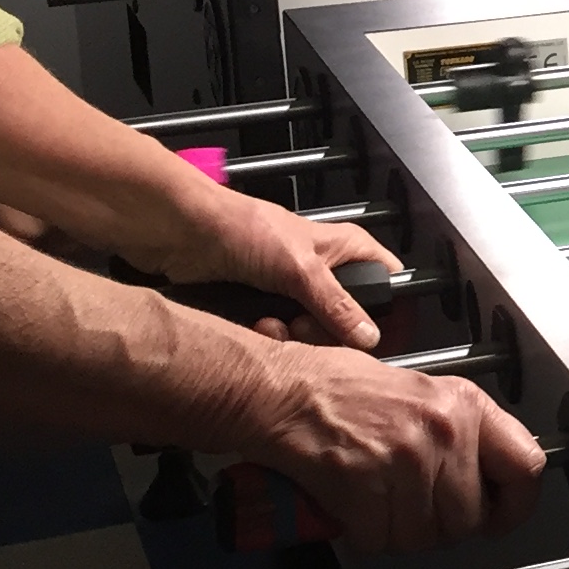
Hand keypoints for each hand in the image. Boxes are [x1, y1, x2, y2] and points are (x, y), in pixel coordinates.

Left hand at [137, 186, 397, 348]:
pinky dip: (270, 339)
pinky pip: (280, 337)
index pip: (387, 281)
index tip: (374, 337)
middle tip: (306, 328)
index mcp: (345, 249)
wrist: (181, 234)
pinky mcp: (263, 307)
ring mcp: (292, 291)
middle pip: (349, 319)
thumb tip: (369, 338)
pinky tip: (257, 329)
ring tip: (271, 324)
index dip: (387, 310)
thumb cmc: (245, 230)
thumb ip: (337, 306)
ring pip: (312, 332)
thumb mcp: (301, 269)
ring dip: (294, 339)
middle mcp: (323, 271)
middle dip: (327, 332)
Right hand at [236, 343, 544, 552]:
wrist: (278, 390)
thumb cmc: (338, 388)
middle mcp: (442, 431)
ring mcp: (404, 459)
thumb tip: (484, 476)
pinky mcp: (364, 485)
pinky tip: (353, 509)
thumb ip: (458, 431)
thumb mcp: (420, 392)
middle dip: (440, 528)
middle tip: (412, 512)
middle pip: (468, 519)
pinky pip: (379, 540)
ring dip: (397, 534)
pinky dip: (363, 535)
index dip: (515, 505)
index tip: (499, 518)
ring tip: (378, 505)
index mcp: (463, 405)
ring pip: (422, 537)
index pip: (526, 466)